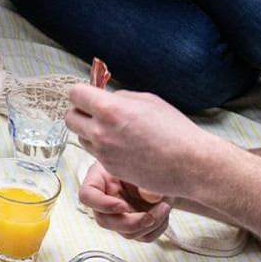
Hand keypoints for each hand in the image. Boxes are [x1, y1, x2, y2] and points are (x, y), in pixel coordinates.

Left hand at [66, 83, 213, 195]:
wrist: (191, 164)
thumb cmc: (174, 129)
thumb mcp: (147, 101)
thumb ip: (120, 98)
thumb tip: (104, 97)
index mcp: (110, 110)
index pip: (75, 94)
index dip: (82, 94)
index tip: (90, 96)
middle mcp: (101, 132)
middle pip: (69, 117)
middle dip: (80, 112)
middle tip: (96, 112)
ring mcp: (103, 152)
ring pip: (80, 137)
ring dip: (90, 131)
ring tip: (114, 130)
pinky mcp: (109, 168)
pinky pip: (94, 152)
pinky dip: (102, 147)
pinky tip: (122, 145)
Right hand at [79, 161, 171, 242]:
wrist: (162, 170)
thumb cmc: (146, 161)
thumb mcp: (144, 162)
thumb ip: (145, 177)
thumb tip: (151, 197)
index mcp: (99, 180)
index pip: (87, 196)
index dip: (103, 205)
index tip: (123, 205)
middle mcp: (106, 199)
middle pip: (105, 221)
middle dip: (131, 223)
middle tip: (150, 216)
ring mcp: (119, 214)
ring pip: (126, 233)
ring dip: (149, 225)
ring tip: (165, 207)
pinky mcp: (134, 225)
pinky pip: (142, 237)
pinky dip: (156, 230)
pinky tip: (164, 215)